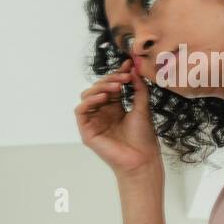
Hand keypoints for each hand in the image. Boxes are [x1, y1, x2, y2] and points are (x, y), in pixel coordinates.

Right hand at [75, 56, 161, 176]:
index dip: (118, 74)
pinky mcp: (87, 131)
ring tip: (116, 87)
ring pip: (87, 96)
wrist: (142, 159)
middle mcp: (103, 113)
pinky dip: (89, 100)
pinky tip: (103, 97)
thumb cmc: (143, 138)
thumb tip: (134, 69)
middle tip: (124, 77)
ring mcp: (94, 122)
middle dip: (111, 79)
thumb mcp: (143, 107)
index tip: (128, 64)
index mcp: (115, 108)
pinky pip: (80, 111)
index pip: (112, 86)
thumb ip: (138, 89)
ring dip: (100, 87)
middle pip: (98, 88)